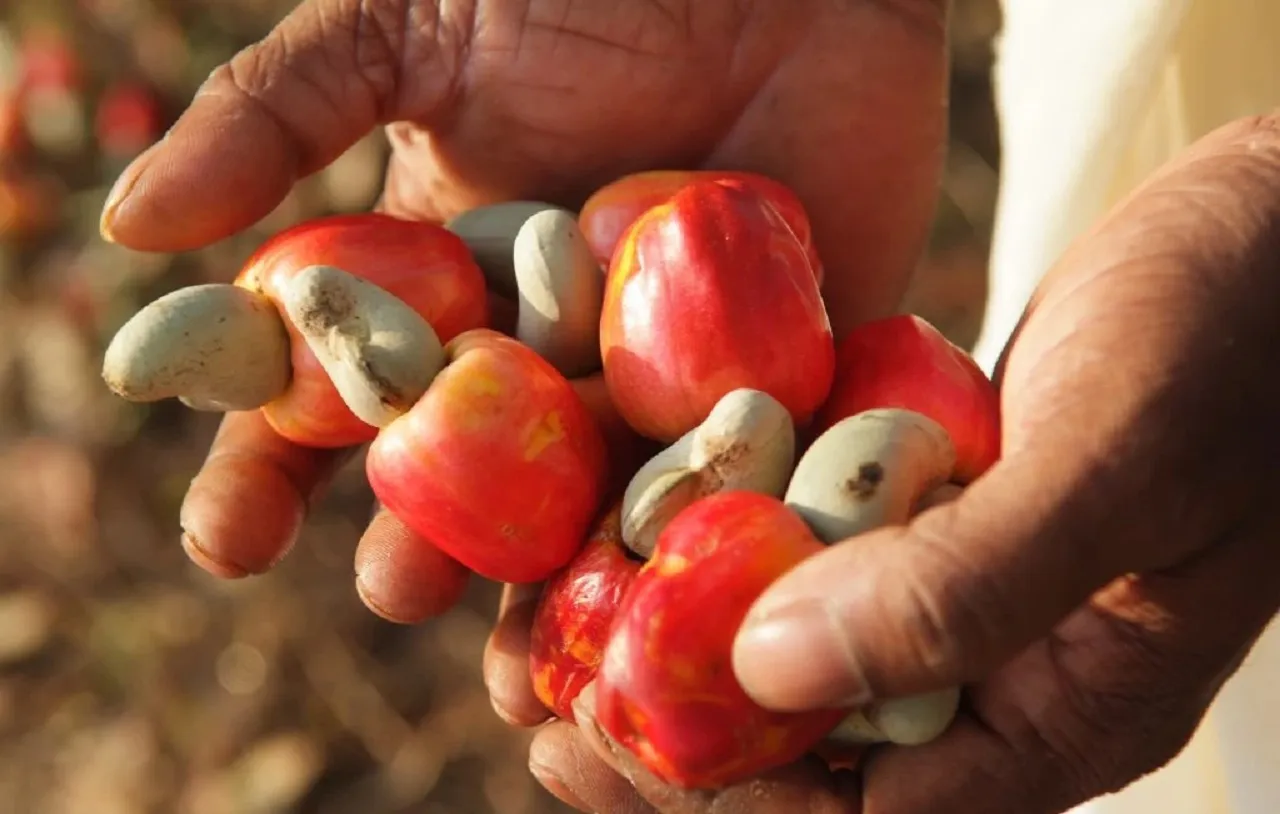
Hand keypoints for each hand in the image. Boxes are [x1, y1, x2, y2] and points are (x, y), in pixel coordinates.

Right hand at [100, 2, 947, 623]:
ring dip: (552, 589)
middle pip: (473, 474)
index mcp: (449, 280)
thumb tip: (132, 223)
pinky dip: (706, 544)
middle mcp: (548, 343)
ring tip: (522, 672)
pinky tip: (668, 612)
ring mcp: (662, 367)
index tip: (229, 538)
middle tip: (395, 594)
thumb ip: (279, 114)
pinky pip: (740, 474)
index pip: (345, 392)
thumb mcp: (407, 27)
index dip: (277, 466)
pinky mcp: (782, 369)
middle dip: (426, 540)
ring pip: (595, 506)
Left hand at [521, 113, 1279, 812]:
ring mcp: (963, 581)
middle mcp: (1002, 668)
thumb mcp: (1117, 466)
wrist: (1277, 232)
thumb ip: (962, 590)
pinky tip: (639, 514)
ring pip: (799, 644)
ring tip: (556, 619)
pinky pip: (813, 543)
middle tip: (540, 702)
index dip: (728, 797)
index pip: (877, 810)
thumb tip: (771, 674)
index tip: (596, 748)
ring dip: (679, 634)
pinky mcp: (934, 501)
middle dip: (676, 730)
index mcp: (1065, 712)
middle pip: (815, 744)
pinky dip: (726, 538)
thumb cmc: (1239, 341)